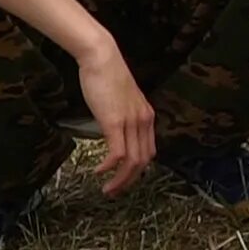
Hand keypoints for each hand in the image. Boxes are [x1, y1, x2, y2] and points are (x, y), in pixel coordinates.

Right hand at [78, 50, 156, 196]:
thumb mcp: (120, 100)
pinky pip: (118, 152)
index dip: (138, 169)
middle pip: (144, 160)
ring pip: (133, 160)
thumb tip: (112, 131)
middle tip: (114, 191)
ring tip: (107, 189)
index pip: (149, 150)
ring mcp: (131, 122)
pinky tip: (99, 171)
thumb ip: (121, 116)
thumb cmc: (106, 76)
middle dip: (130, 180)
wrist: (102, 58)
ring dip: (121, 179)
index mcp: (147, 116)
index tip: (124, 179)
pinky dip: (110, 166)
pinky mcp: (115, 121)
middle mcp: (144, 121)